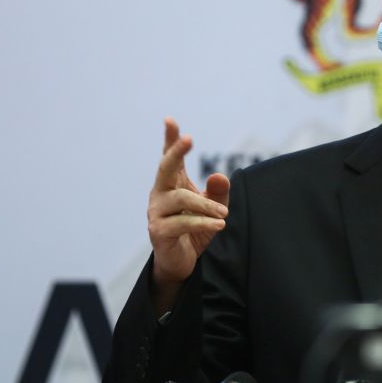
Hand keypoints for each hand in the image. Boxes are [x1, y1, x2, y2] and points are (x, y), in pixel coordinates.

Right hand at [147, 117, 229, 311]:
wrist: (181, 262)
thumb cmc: (195, 230)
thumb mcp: (213, 209)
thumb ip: (218, 192)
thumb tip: (218, 175)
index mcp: (172, 184)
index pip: (170, 158)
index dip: (170, 140)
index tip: (170, 120)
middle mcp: (160, 195)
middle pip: (165, 168)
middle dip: (175, 152)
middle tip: (189, 138)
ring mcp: (156, 212)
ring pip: (181, 199)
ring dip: (206, 205)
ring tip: (225, 214)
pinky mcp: (159, 232)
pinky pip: (182, 222)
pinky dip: (203, 222)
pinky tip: (220, 224)